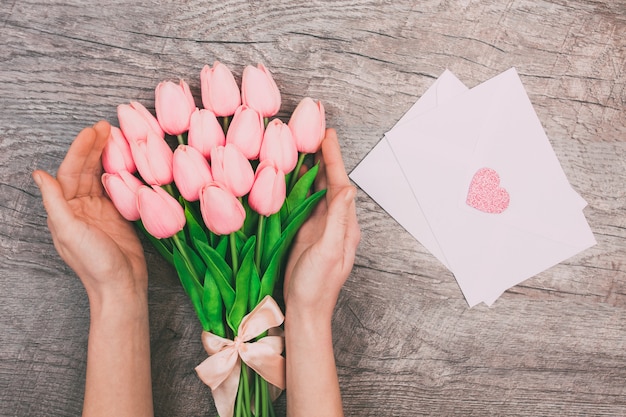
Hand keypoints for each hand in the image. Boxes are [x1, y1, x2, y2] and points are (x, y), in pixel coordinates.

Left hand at [33, 121, 147, 304]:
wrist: (121, 285)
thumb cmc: (94, 263)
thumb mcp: (69, 231)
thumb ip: (54, 202)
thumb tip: (38, 174)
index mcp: (64, 210)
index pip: (70, 172)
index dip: (80, 150)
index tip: (93, 131)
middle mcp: (80, 207)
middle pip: (86, 170)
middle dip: (94, 147)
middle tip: (106, 126)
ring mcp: (100, 211)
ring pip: (101, 176)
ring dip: (107, 156)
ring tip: (116, 136)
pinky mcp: (119, 216)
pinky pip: (117, 188)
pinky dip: (121, 172)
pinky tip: (127, 159)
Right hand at [284, 128, 360, 319]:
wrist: (305, 309)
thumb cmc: (318, 285)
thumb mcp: (330, 250)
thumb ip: (339, 220)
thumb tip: (347, 188)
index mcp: (345, 224)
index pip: (340, 184)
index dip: (333, 158)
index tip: (326, 134)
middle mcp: (335, 222)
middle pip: (330, 182)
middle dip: (324, 156)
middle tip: (314, 130)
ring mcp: (319, 226)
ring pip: (317, 190)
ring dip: (313, 167)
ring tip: (304, 144)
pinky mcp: (305, 232)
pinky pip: (304, 202)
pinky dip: (300, 185)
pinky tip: (292, 175)